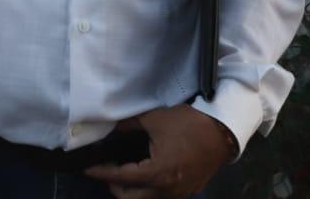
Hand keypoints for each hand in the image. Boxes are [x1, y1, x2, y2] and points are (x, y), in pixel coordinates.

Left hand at [83, 106, 234, 198]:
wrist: (223, 130)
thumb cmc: (189, 123)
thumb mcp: (155, 119)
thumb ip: (129, 125)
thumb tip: (112, 128)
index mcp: (156, 173)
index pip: (121, 177)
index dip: (101, 172)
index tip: (87, 169)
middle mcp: (166, 190)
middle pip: (131, 198)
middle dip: (115, 187)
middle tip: (107, 171)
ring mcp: (179, 193)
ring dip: (133, 191)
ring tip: (126, 174)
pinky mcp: (189, 190)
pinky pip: (163, 195)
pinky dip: (150, 189)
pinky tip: (148, 173)